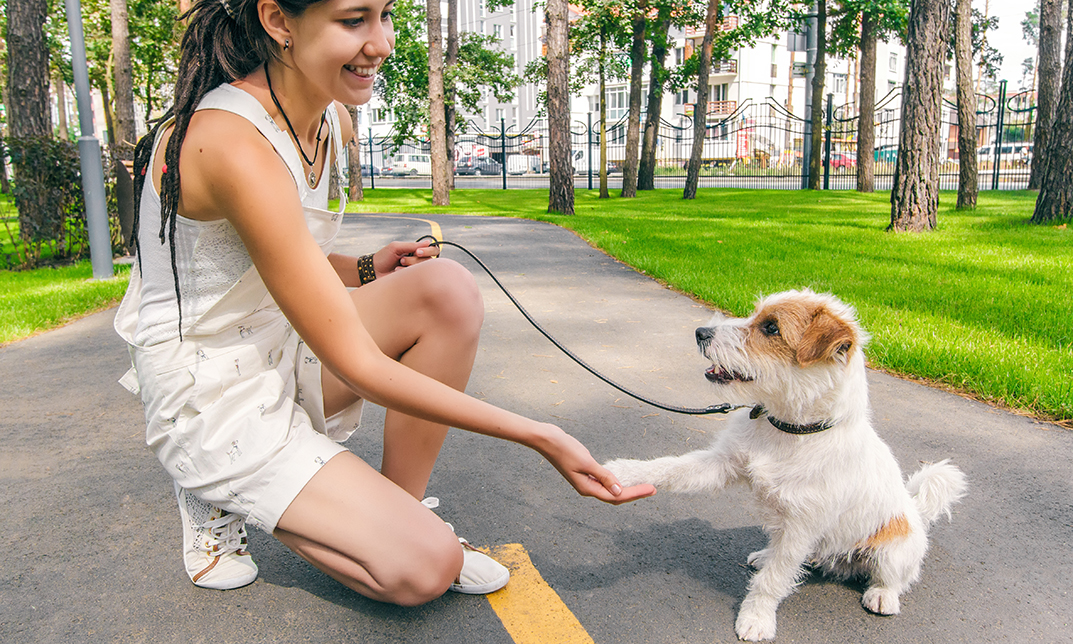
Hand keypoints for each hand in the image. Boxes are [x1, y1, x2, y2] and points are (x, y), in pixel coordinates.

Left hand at [372, 240, 439, 276]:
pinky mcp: (412, 279)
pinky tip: (397, 272)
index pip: (432, 249)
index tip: (417, 252)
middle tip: (402, 260)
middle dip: (415, 260)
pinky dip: (406, 273)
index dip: (428, 251)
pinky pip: (417, 276)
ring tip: (398, 266)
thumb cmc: (383, 258)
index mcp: (415, 251)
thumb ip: (412, 245)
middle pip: (429, 260)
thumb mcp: (396, 247)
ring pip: (424, 268)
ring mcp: (415, 271)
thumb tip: (428, 242)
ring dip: (410, 266)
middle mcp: (418, 260)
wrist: (373, 272)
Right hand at [537, 424, 655, 504]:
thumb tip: (619, 491)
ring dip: (626, 489)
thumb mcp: (587, 462)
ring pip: (610, 490)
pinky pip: (604, 482)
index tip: (651, 489)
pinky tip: (623, 479)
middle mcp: (587, 487)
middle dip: (634, 494)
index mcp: (587, 488)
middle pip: (615, 497)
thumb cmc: (565, 449)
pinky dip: (615, 482)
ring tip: (642, 486)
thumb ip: (604, 476)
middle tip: (652, 489)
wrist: (547, 439)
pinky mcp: (585, 472)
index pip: (616, 496)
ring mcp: (586, 481)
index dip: (635, 494)